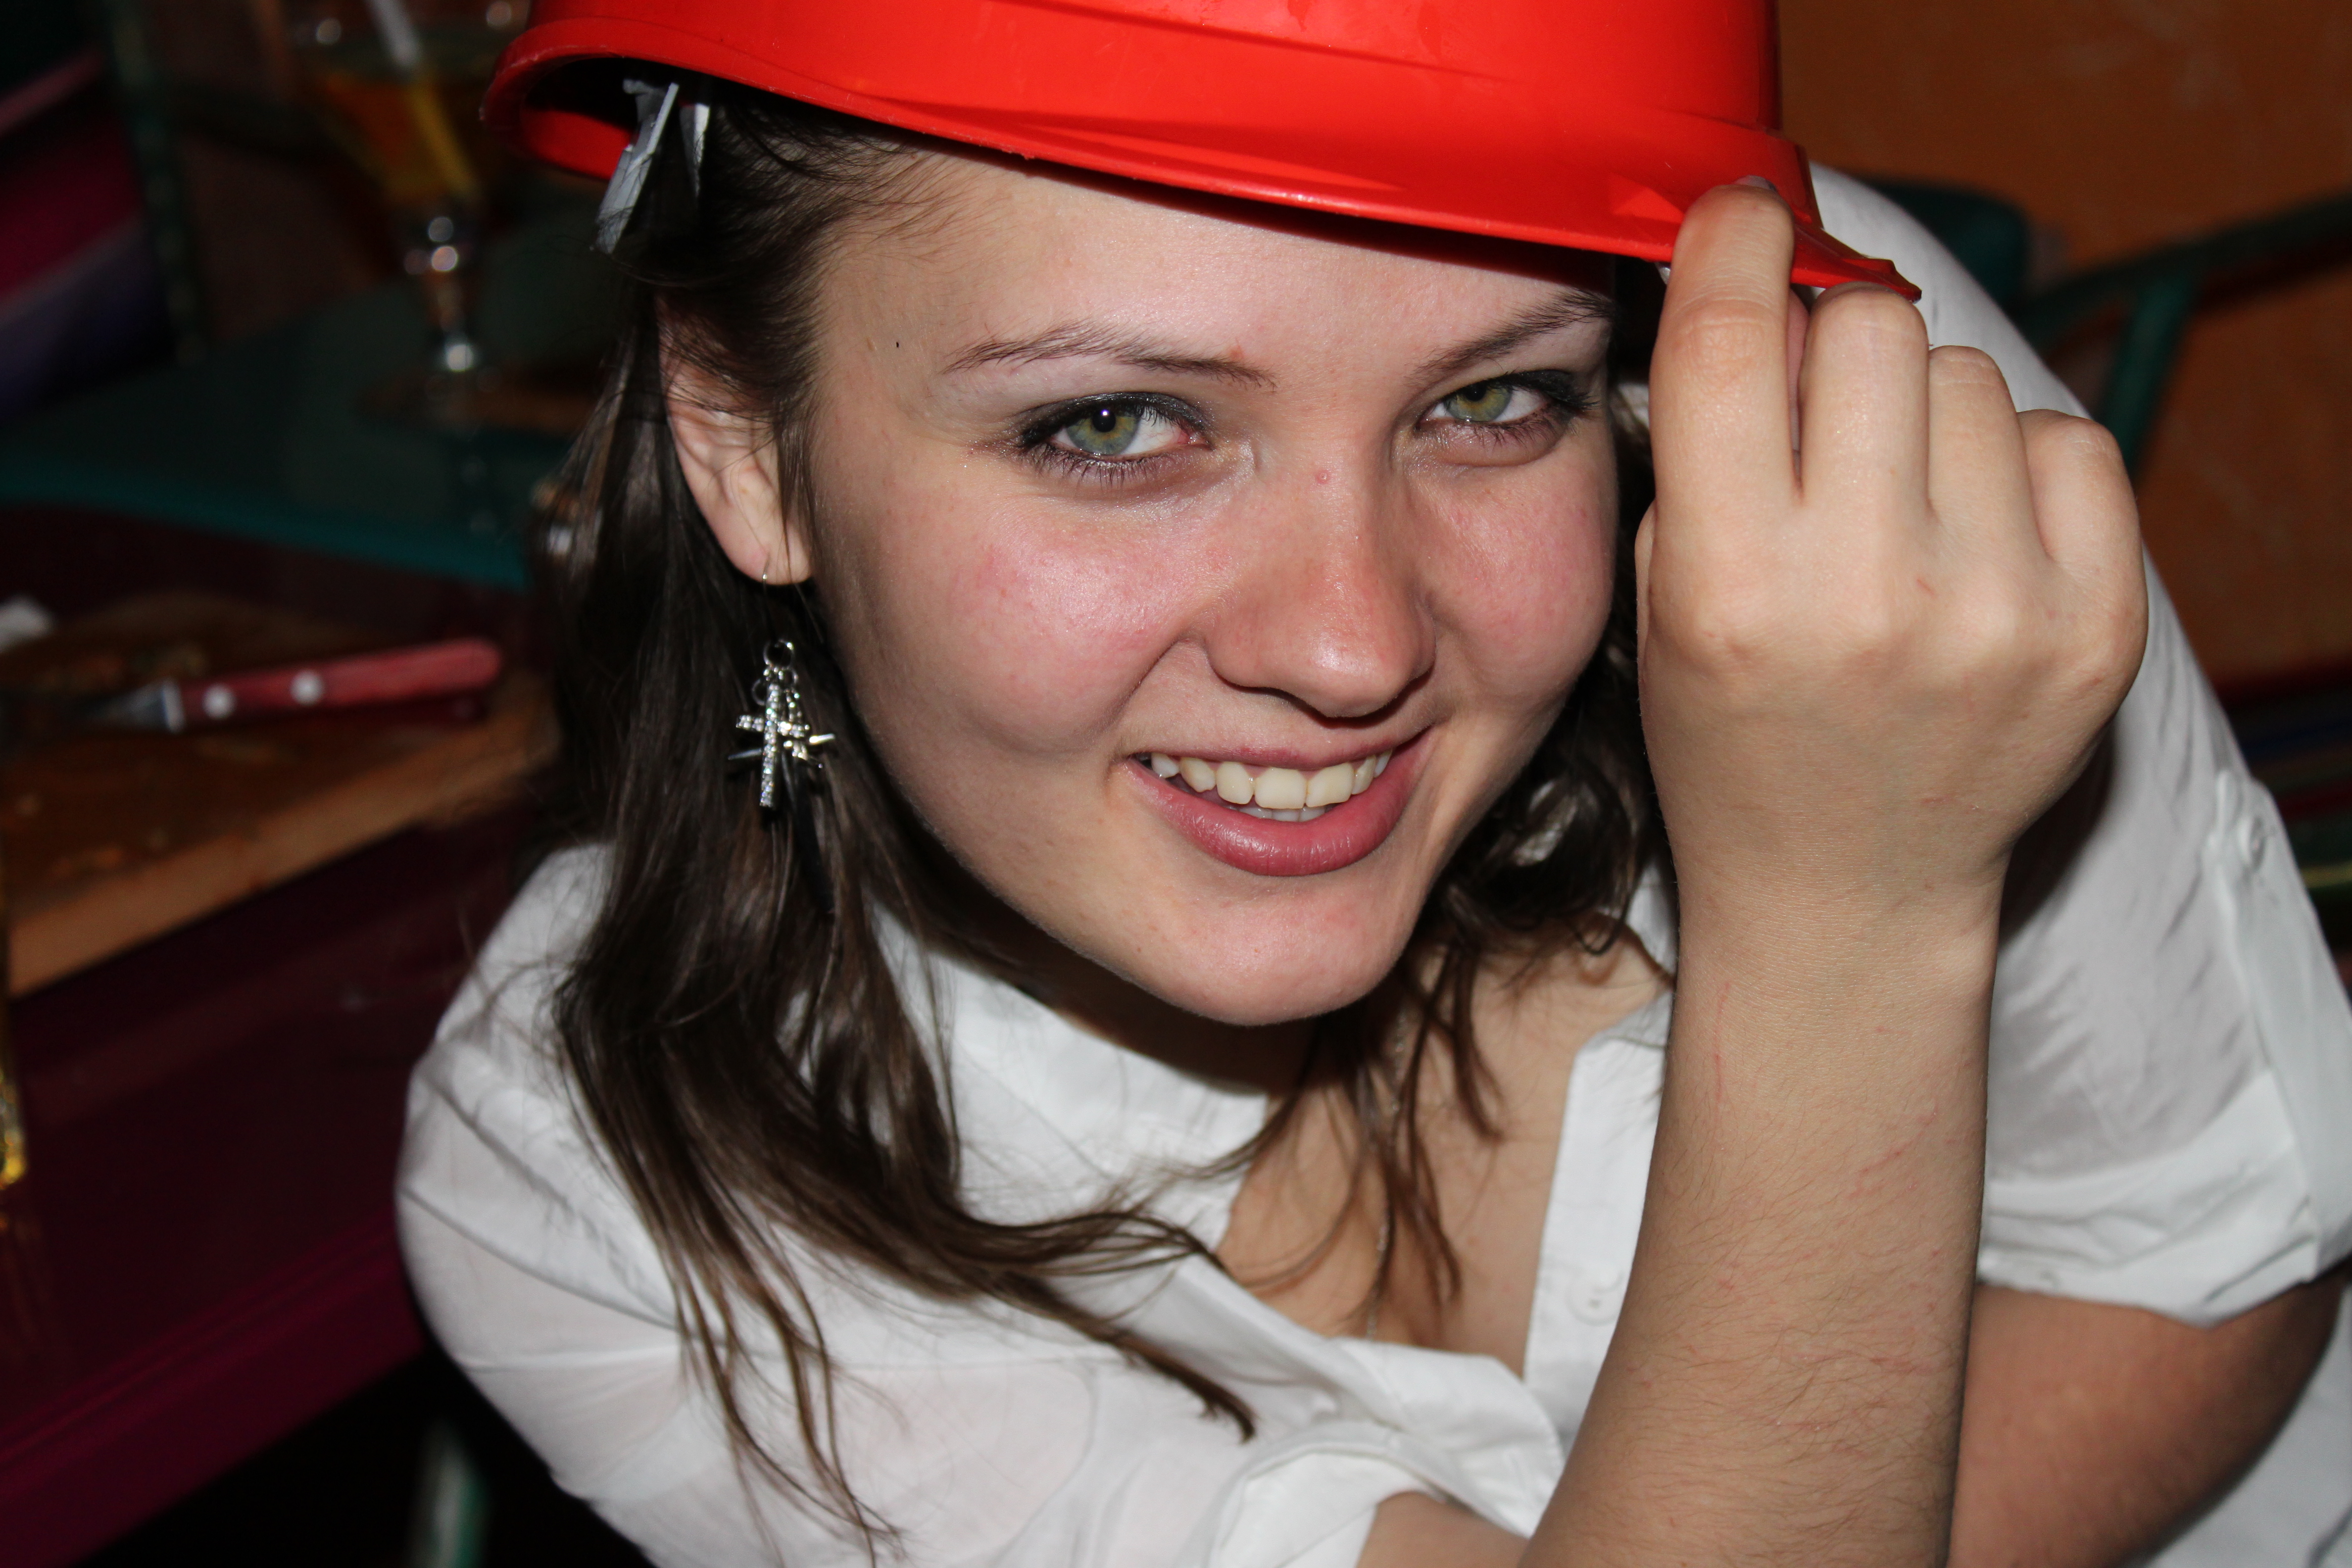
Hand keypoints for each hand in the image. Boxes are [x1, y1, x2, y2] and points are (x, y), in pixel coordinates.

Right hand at [1637, 184, 2146, 933]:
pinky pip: (2070, 441)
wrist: (1848, 889)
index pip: (1731, 341)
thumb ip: (1708, 446)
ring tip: (1898, 507)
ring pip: (1970, 375)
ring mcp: (1998, 610)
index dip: (1736, 241)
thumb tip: (1769, 286)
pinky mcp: (2095, 625)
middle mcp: (1869, 594)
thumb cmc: (1736, 738)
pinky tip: (1973, 538)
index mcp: (1734, 589)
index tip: (1745, 216)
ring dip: (1924, 411)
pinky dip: (2016, 465)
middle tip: (1822, 413)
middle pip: (1868, 327)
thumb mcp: (1667, 599)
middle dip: (1833, 341)